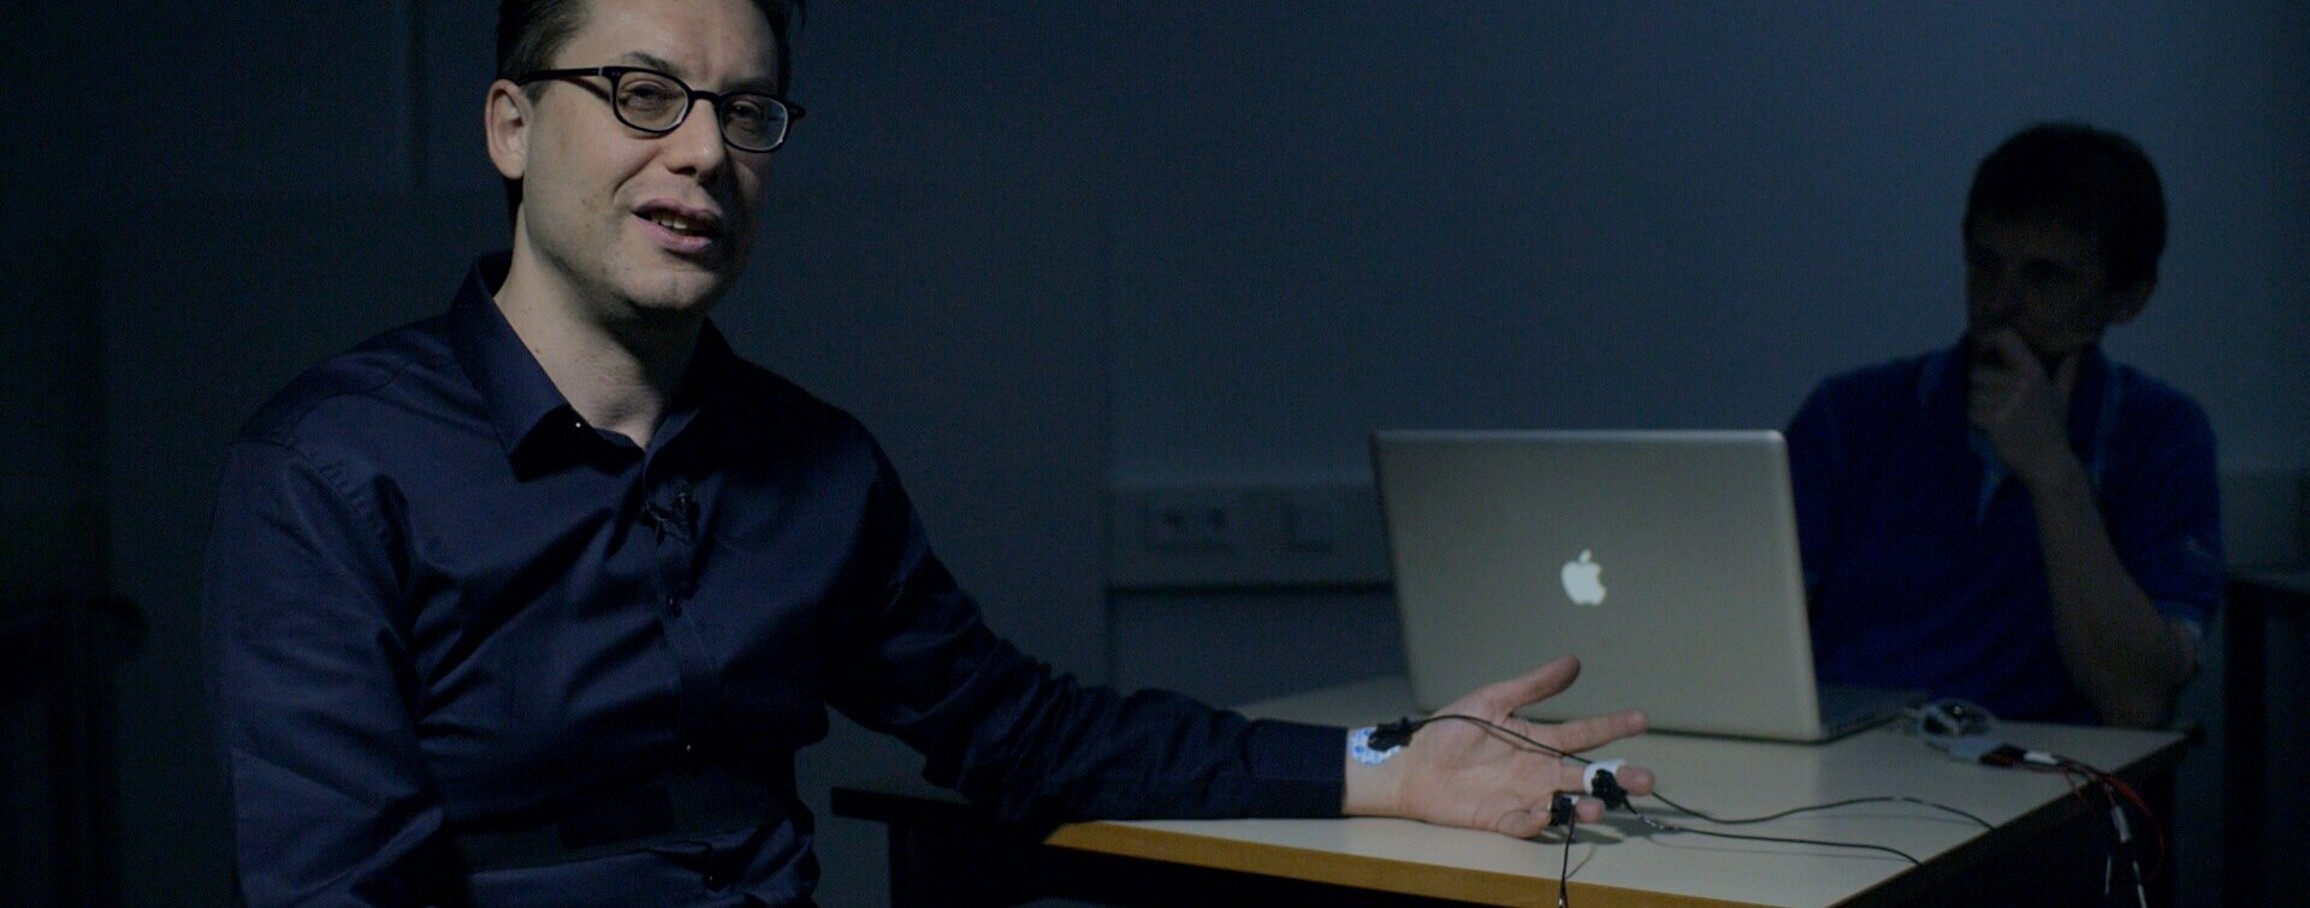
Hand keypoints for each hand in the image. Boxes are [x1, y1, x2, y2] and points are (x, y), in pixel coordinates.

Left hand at [1344, 656, 1651, 836]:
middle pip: (1586, 776)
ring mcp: (1523, 797)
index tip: (1641, 718)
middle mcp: (1539, 771)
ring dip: (1584, 807)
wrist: (1414, 764)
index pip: (1583, 733)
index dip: (1612, 726)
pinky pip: (1525, 824)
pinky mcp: (1502, 818)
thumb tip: (1573, 661)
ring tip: (1597, 806)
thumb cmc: (1451, 730)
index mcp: (1540, 740)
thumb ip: (1532, 686)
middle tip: (1645, 780)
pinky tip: (1542, 814)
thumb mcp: (1492, 700)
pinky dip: (1536, 822)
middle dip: (1617, 779)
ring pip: (1565, 805)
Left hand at [1967, 328, 2081, 483]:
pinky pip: (1970, 412)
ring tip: (1998, 418)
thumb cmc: (2052, 429)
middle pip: (1976, 372)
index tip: (1984, 351)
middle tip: (1997, 404)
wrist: (2049, 464)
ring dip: (1977, 407)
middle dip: (1980, 389)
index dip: (1988, 340)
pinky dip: (1976, 422)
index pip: (2004, 338)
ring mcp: (2007, 402)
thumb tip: (2077, 350)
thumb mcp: (2061, 397)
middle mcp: (2020, 383)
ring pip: (1971, 395)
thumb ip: (2066, 372)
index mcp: (2034, 371)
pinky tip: (1993, 430)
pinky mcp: (1994, 421)